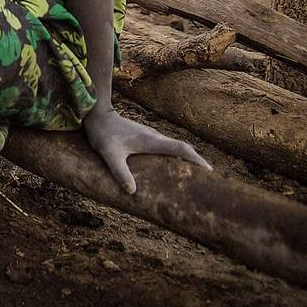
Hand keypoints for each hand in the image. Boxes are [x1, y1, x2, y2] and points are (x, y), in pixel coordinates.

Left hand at [82, 109, 211, 194]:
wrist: (96, 114)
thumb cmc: (103, 134)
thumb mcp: (109, 154)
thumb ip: (119, 171)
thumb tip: (132, 192)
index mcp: (152, 141)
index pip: (181, 149)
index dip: (197, 160)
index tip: (209, 172)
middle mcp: (155, 137)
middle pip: (183, 148)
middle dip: (197, 162)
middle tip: (209, 179)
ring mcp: (151, 136)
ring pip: (174, 147)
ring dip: (186, 159)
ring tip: (194, 176)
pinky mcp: (145, 137)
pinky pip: (166, 147)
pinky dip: (174, 156)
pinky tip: (171, 167)